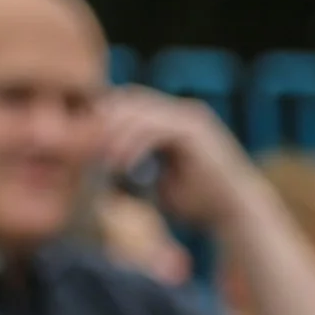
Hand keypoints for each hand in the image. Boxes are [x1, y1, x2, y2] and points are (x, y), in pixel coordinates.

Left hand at [98, 87, 263, 232]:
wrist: (236, 214)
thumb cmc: (194, 202)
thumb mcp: (153, 180)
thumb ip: (130, 165)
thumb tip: (96, 162)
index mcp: (172, 119)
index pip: (128, 102)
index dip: (102, 115)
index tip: (79, 139)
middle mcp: (182, 112)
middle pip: (130, 100)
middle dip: (103, 120)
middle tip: (82, 145)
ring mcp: (190, 118)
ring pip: (139, 113)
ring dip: (114, 135)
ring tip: (99, 159)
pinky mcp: (195, 131)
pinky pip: (155, 130)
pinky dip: (133, 146)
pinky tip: (120, 165)